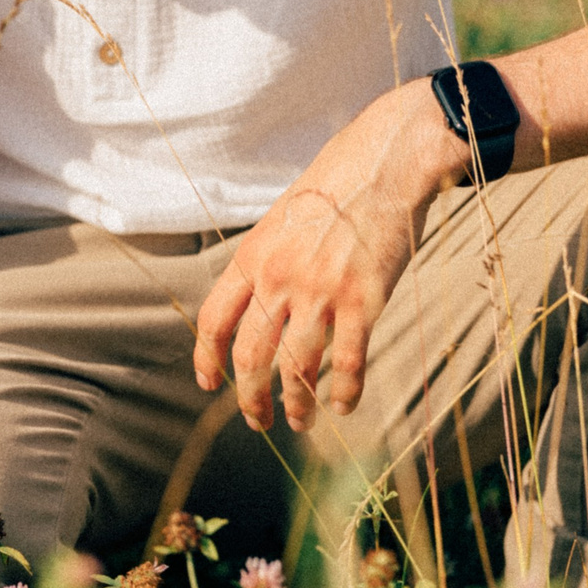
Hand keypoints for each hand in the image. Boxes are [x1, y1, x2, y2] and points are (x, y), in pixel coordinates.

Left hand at [193, 79, 459, 431]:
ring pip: (297, 367)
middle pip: (251, 355)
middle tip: (256, 420)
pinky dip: (343, 391)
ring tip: (300, 422)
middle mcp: (278, 279)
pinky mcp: (363, 300)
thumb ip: (264, 265)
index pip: (214, 320)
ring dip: (296, 404)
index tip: (209, 384)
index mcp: (251, 258)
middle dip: (250, 397)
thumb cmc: (330, 193)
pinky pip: (347, 361)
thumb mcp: (278, 223)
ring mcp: (320, 292)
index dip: (206, 357)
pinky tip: (342, 405)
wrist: (380, 166)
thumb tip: (255, 308)